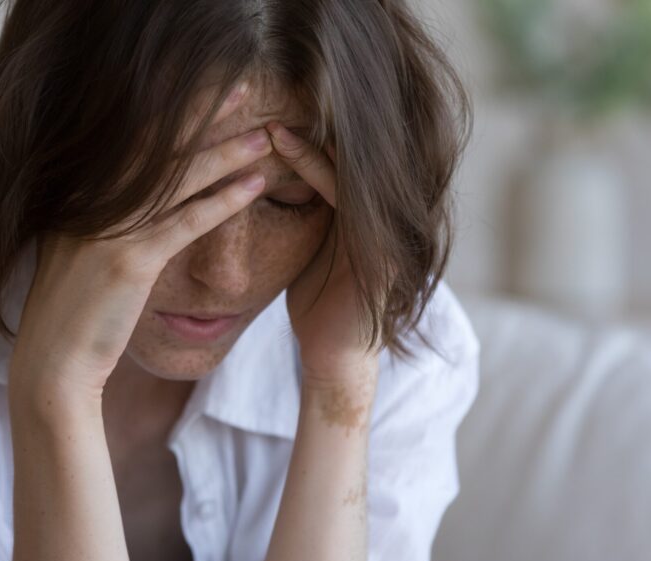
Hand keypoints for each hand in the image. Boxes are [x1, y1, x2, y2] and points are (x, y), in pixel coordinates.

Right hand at [9, 82, 273, 407]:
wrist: (53, 364)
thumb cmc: (73, 315)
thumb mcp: (79, 255)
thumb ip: (102, 221)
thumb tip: (137, 203)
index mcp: (79, 195)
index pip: (135, 142)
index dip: (175, 114)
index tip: (210, 93)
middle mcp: (91, 202)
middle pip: (160, 148)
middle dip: (205, 115)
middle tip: (245, 89)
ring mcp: (108, 229)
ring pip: (179, 180)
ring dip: (227, 155)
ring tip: (265, 137)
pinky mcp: (129, 261)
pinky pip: (187, 222)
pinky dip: (224, 202)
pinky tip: (255, 187)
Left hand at [265, 121, 382, 389]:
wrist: (334, 357)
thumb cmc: (318, 308)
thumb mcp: (311, 254)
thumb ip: (310, 221)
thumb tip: (276, 190)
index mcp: (364, 219)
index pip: (339, 167)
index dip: (306, 143)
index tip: (266, 123)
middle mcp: (380, 219)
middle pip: (348, 161)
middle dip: (309, 135)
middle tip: (267, 112)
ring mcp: (383, 232)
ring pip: (348, 171)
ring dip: (307, 147)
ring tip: (271, 128)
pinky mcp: (378, 249)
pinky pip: (346, 196)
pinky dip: (316, 170)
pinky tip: (288, 151)